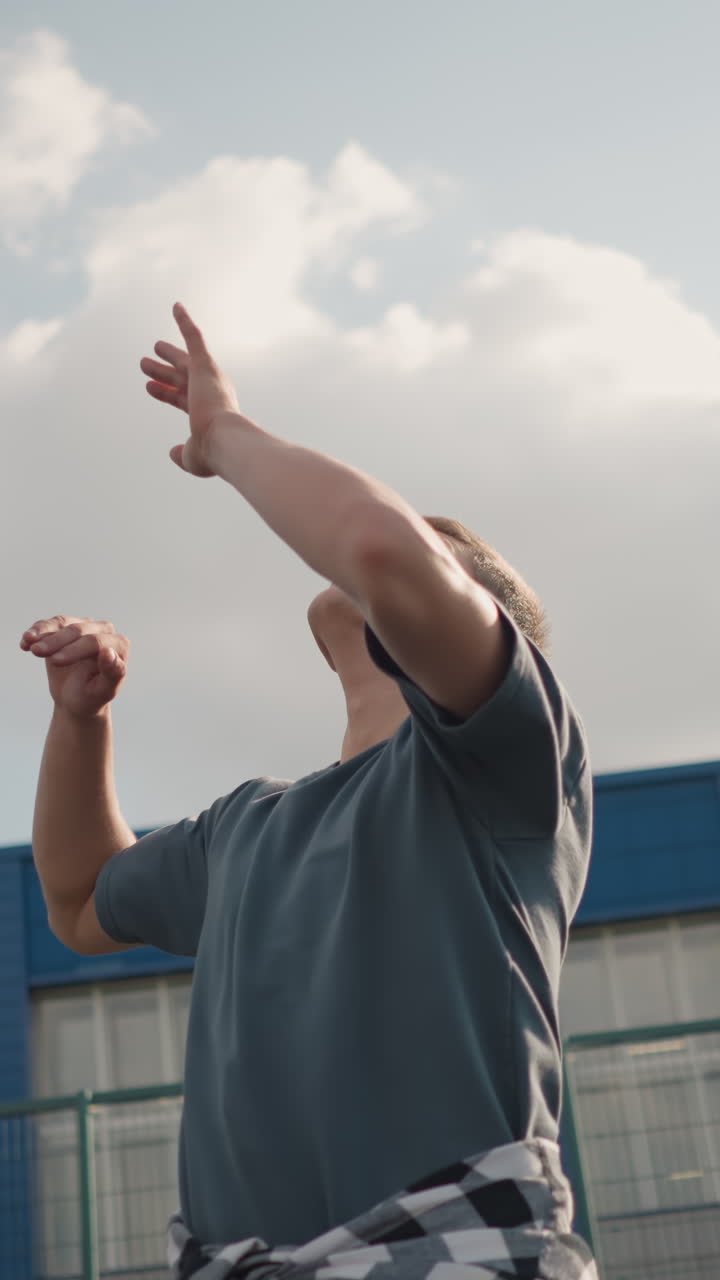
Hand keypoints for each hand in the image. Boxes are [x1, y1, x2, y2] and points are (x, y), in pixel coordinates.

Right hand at [20, 616, 128, 718]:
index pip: (96, 642)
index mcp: (118, 645)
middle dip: (56, 641)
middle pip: (78, 630)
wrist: (75, 698)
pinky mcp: (65, 627)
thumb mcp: (103, 691)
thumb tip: (108, 652)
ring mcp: (83, 626)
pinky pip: (49, 625)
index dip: (75, 650)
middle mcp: (103, 631)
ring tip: (29, 643)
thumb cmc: (92, 696)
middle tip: (36, 652)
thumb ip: (112, 673)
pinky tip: (25, 642)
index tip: (56, 661)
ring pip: (62, 623)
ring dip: (43, 632)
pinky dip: (36, 632)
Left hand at [140, 303, 240, 476]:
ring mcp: (207, 377)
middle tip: (145, 364)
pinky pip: (194, 337)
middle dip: (164, 372)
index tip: (149, 387)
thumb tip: (173, 452)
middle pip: (181, 378)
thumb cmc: (213, 453)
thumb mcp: (193, 459)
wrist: (225, 440)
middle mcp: (209, 392)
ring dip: (167, 354)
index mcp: (207, 413)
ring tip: (152, 347)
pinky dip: (185, 322)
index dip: (164, 393)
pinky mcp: (205, 365)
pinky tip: (175, 306)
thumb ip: (183, 454)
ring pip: (184, 360)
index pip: (181, 398)